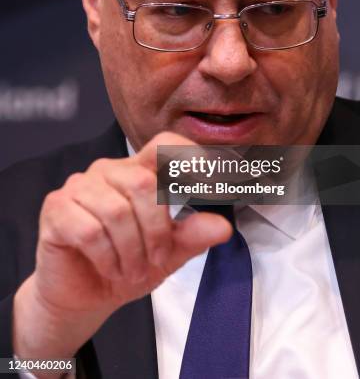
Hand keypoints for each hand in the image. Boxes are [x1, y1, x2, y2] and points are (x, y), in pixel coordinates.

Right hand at [13, 132, 231, 370]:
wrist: (82, 295)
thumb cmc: (125, 264)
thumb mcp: (167, 253)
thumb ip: (192, 236)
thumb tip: (223, 226)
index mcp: (138, 171)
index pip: (163, 145)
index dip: (187, 156)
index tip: (211, 180)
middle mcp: (108, 171)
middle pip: (144, 183)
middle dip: (156, 229)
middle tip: (156, 258)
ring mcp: (80, 186)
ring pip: (117, 210)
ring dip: (131, 250)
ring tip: (132, 270)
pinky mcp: (57, 209)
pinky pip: (89, 230)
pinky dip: (107, 257)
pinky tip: (110, 268)